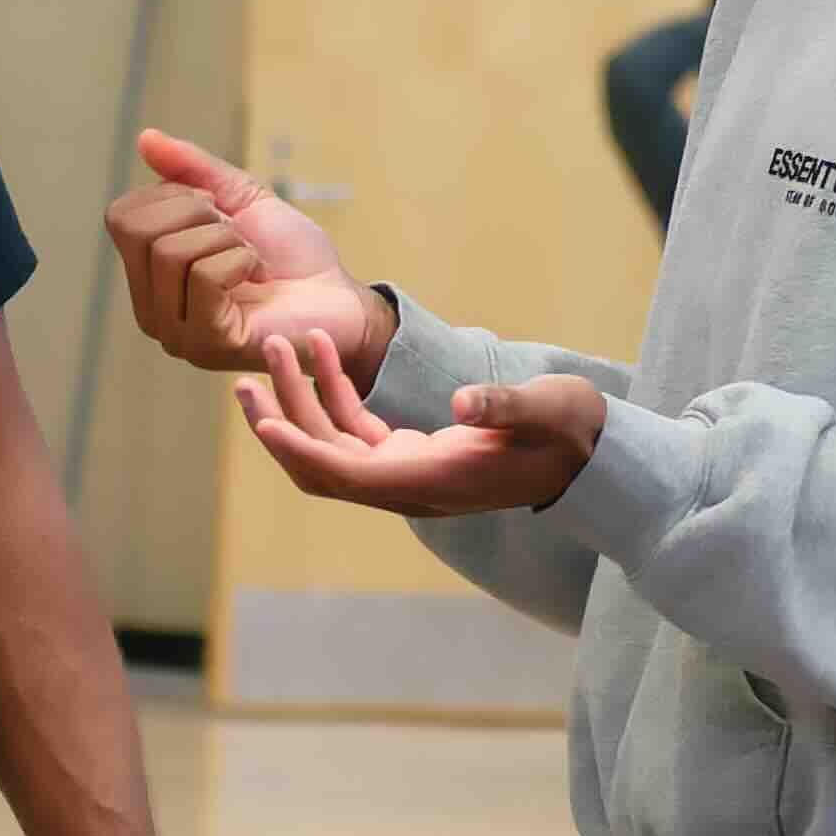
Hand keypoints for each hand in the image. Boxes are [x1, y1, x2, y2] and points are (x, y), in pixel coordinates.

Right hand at [109, 129, 376, 380]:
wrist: (341, 298)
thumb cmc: (291, 256)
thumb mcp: (240, 197)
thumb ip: (192, 169)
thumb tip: (146, 138)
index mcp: (149, 276)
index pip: (122, 216)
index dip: (174, 197)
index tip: (217, 213)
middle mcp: (151, 311)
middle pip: (141, 232)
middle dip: (200, 215)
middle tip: (237, 235)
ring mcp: (176, 334)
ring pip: (171, 253)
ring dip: (227, 240)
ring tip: (251, 260)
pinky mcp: (209, 344)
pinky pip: (204, 277)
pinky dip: (240, 260)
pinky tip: (258, 278)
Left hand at [239, 315, 602, 518]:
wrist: (589, 458)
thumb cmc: (573, 432)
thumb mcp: (549, 410)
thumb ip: (506, 406)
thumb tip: (464, 402)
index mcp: (432, 480)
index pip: (348, 474)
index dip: (302, 450)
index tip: (263, 422)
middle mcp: (408, 485)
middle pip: (322, 465)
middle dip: (280, 423)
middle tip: (246, 377)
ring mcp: (406, 472)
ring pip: (332, 445)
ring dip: (300, 402)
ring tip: (276, 350)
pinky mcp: (411, 454)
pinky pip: (356, 430)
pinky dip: (334, 393)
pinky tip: (321, 352)